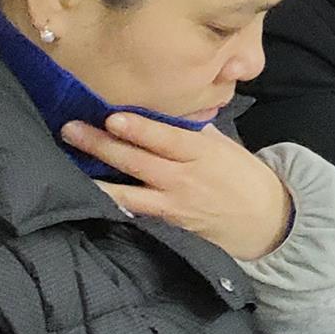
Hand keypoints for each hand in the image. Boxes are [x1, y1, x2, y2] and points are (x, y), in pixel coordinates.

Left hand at [65, 111, 294, 261]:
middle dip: (103, 145)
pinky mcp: (166, 223)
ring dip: (97, 178)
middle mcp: (184, 178)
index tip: (112, 116)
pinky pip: (134, 212)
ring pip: (128, 191)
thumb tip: (164, 110)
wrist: (264, 220)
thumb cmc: (244, 177)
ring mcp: (173, 204)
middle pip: (138, 160)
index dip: (138, 128)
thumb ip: (195, 131)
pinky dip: (112, 203)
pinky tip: (90, 195)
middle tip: (71, 129)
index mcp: (203, 152)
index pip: (166, 138)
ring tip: (69, 163)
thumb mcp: (225, 147)